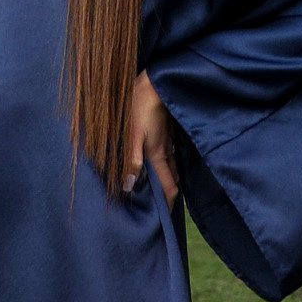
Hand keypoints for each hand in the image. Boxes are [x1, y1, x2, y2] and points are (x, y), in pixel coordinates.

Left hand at [125, 74, 177, 204]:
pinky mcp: (167, 129)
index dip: (168, 205)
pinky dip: (167, 163)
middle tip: (162, 209)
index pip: (168, 188)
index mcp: (157, 154)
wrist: (156, 80)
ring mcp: (169, 139)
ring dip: (168, 179)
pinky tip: (159, 161)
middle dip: (169, 195)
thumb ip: (131, 160)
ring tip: (160, 189)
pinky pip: (170, 153)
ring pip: (172, 165)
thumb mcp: (132, 134)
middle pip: (172, 179)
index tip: (165, 221)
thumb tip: (129, 187)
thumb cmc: (140, 105)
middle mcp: (166, 150)